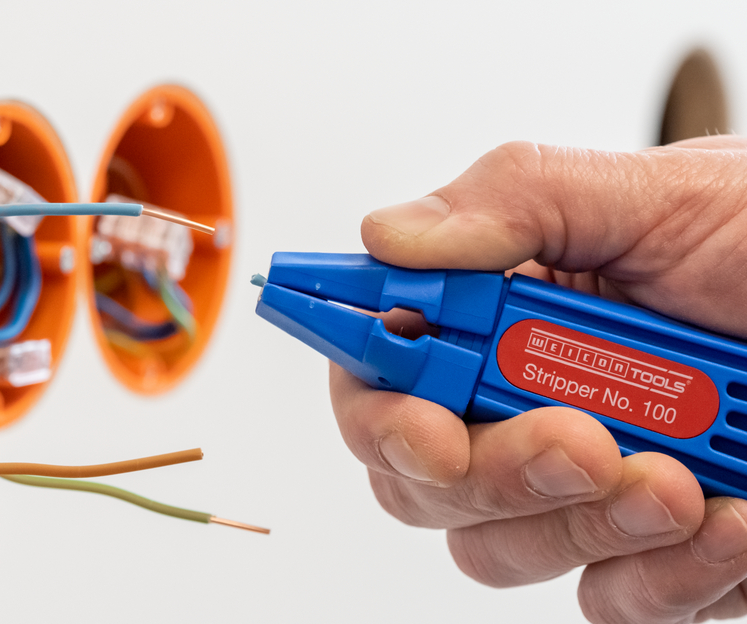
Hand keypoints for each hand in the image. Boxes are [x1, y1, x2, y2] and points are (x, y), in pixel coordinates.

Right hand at [331, 136, 746, 622]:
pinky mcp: (640, 551)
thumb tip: (390, 235)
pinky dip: (665, 573)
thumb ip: (516, 200)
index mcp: (499, 312)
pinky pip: (606, 600)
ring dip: (583, 523)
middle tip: (574, 441)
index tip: (425, 423)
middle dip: (491, 475)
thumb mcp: (657, 195)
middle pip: (419, 477)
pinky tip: (730, 519)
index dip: (375, 401)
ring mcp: (574, 482)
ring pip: (496, 550)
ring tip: (679, 474)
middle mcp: (516, 400)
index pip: (380, 366)